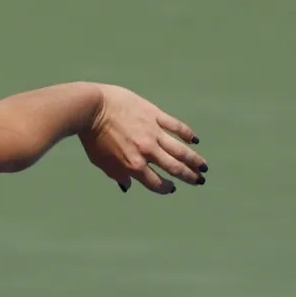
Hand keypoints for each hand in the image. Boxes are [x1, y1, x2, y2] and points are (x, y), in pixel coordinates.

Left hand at [79, 85, 206, 194]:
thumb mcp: (101, 162)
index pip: (155, 183)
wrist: (92, 108)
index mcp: (133, 165)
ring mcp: (153, 133)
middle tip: (199, 180)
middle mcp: (147, 152)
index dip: (165, 188)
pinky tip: (194, 140)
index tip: (172, 188)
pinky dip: (187, 134)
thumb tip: (127, 186)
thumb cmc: (92, 137)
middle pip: (174, 167)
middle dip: (188, 176)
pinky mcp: (155, 115)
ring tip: (203, 166)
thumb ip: (117, 174)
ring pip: (180, 149)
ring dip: (194, 159)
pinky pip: (176, 126)